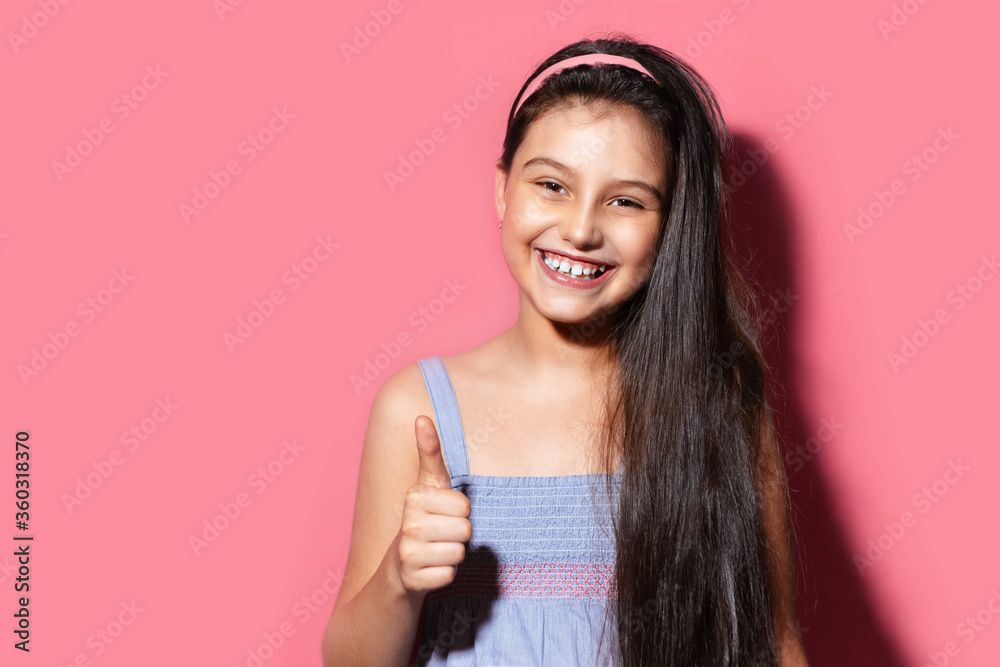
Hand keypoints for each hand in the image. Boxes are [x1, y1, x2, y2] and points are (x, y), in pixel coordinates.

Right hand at [395, 415, 471, 594]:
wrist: (399, 566)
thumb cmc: (424, 519)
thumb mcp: (428, 484)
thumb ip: (429, 451)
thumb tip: (422, 416)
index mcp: (415, 497)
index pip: (465, 505)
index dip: (460, 512)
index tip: (443, 514)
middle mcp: (408, 524)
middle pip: (465, 529)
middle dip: (458, 534)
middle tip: (441, 534)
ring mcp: (408, 553)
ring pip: (459, 552)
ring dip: (453, 554)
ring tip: (436, 550)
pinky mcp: (413, 580)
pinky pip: (450, 574)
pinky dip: (445, 574)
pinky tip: (431, 568)